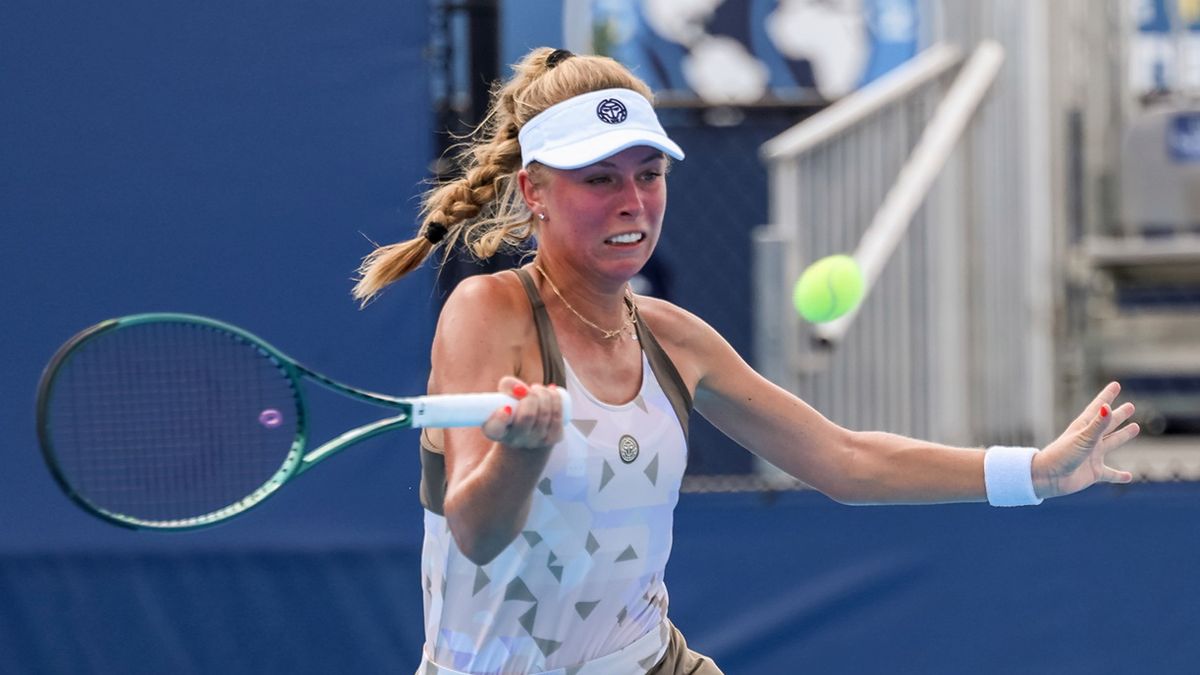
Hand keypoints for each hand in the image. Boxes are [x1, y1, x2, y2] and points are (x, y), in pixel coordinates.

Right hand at [480, 376, 563, 449]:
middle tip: (529, 390)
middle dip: (531, 396)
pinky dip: (555, 399)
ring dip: (544, 394)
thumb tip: (520, 388)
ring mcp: (535, 441)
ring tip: (539, 389)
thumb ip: (508, 386)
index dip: (500, 419)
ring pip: (545, 413)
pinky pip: (557, 416)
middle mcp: (515, 440)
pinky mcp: (553, 439)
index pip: (494, 429)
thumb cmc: (514, 409)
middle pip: (527, 416)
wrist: (530, 431)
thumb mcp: (505, 397)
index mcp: (496, 431)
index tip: (506, 408)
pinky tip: (551, 393)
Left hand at [1032, 382, 1138, 498]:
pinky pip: (1110, 474)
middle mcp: (1090, 440)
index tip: (1116, 385)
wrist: (1048, 478)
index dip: (1107, 396)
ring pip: (1112, 443)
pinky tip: (1128, 476)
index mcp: (1084, 428)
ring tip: (1135, 428)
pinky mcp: (1093, 472)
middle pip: (1108, 424)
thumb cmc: (1062, 455)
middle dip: (1119, 415)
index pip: (1099, 408)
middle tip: (1130, 406)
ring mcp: (1092, 456)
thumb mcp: (1082, 438)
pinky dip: (1119, 475)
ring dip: (1123, 436)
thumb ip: (1097, 424)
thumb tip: (1107, 407)